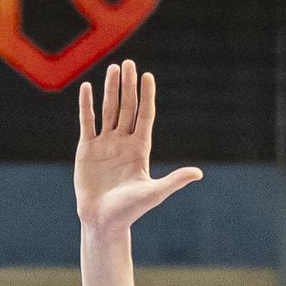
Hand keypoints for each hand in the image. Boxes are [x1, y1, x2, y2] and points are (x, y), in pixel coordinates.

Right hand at [76, 60, 201, 238]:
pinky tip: (87, 88)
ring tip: (113, 68)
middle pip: (127, 107)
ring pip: (108, 110)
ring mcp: (105, 144)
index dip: (146, 96)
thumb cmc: (130, 211)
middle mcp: (123, 142)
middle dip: (128, 86)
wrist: (103, 222)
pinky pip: (87, 122)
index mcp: (140, 149)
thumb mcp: (155, 193)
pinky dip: (87, 105)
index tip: (147, 76)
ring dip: (110, 89)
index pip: (145, 116)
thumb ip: (175, 180)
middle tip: (128, 63)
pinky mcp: (87, 149)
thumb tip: (199, 173)